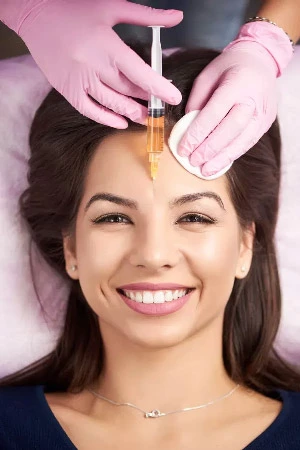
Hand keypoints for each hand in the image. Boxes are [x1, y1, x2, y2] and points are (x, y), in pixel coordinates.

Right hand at [6, 0, 182, 126]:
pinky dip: (106, 119)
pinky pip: (89, 111)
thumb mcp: (111, 8)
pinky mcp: (67, 90)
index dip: (159, 88)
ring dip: (131, 113)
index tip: (174, 98)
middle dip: (147, 100)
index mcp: (107, 45)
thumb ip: (146, 16)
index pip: (140, 73)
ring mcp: (79, 80)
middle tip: (160, 106)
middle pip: (128, 90)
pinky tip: (121, 122)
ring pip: (111, 103)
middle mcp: (93, 65)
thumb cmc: (74, 10)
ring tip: (146, 118)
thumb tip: (176, 16)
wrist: (35, 15)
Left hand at [178, 40, 278, 176]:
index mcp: (237, 83)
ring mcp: (263, 113)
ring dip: (221, 158)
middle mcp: (253, 100)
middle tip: (192, 161)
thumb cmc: (229, 68)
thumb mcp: (207, 75)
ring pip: (242, 141)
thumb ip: (197, 100)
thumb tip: (187, 127)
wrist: (260, 62)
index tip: (183, 148)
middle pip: (230, 130)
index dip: (197, 133)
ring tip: (205, 170)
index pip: (214, 113)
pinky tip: (218, 164)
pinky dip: (232, 155)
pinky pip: (248, 144)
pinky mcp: (266, 124)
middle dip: (209, 149)